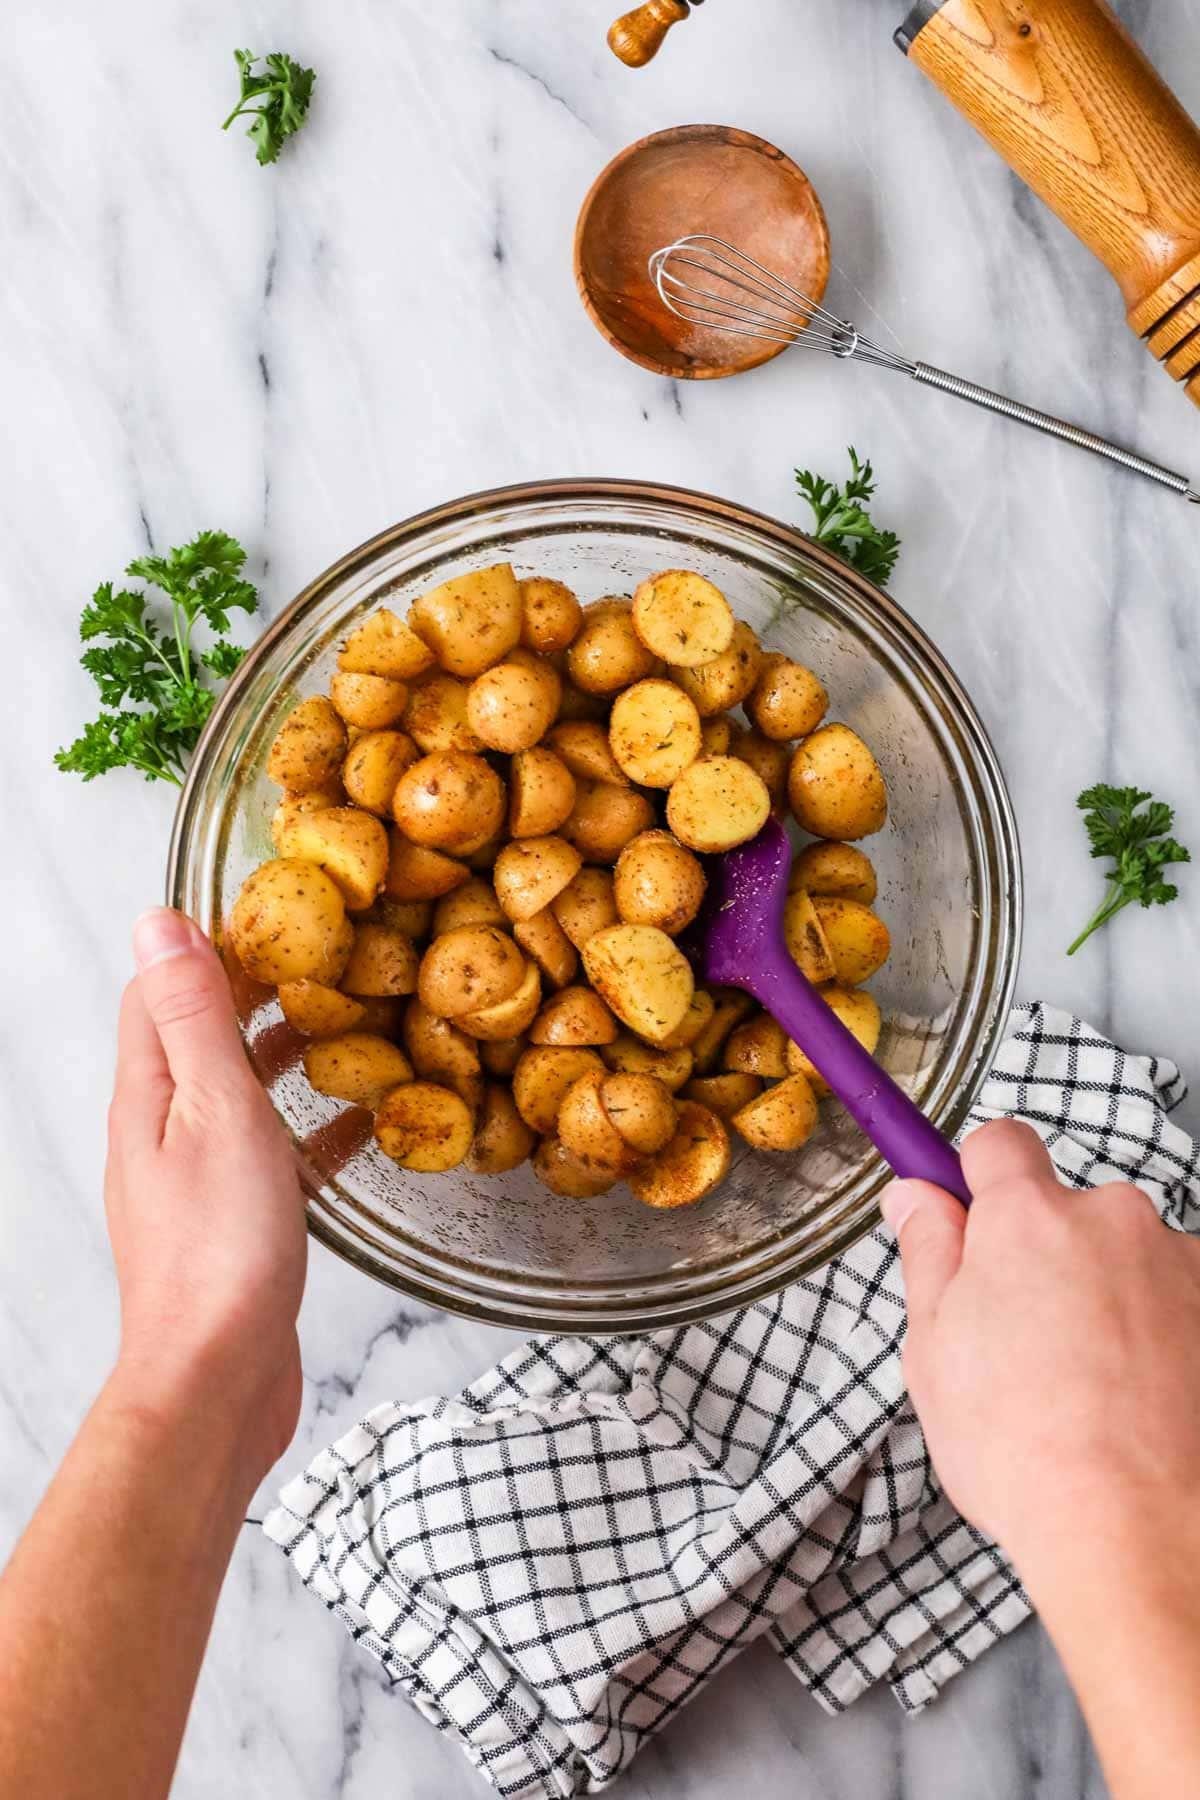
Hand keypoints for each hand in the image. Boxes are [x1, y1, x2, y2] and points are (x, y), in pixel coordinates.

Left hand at [105, 908, 305, 1488]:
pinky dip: (315, 1128)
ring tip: (347, 1025)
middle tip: (326, 960)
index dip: (207, 945)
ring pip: (242, 1095)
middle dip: (256, 994)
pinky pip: (277, 1154)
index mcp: (148, 1097)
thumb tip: (157, 923)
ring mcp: (198, 1182)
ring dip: (286, 1055)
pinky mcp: (237, 1223)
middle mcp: (163, 1134)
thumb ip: (192, 1018)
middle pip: (202, 1039)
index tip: (271, 913)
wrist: (214, 1379)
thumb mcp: (214, 1109)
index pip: (161, 993)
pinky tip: (364, 1125)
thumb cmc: (217, 1249)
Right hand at [884, 1119, 1199, 1565]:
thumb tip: (915, 1197)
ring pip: (1128, 1258)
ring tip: (1090, 1385)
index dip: (977, 1178)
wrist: (1135, 1529)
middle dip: (1047, 1256)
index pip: (1000, 1143)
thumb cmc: (1022, 1446)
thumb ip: (928, 1252)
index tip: (967, 1214)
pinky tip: (1140, 1398)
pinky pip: (1180, 1300)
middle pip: (1068, 1211)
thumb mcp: (933, 1347)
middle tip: (1023, 1337)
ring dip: (1110, 1295)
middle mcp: (1113, 1218)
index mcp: (1028, 1216)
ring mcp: (1180, 1263)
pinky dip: (1162, 1333)